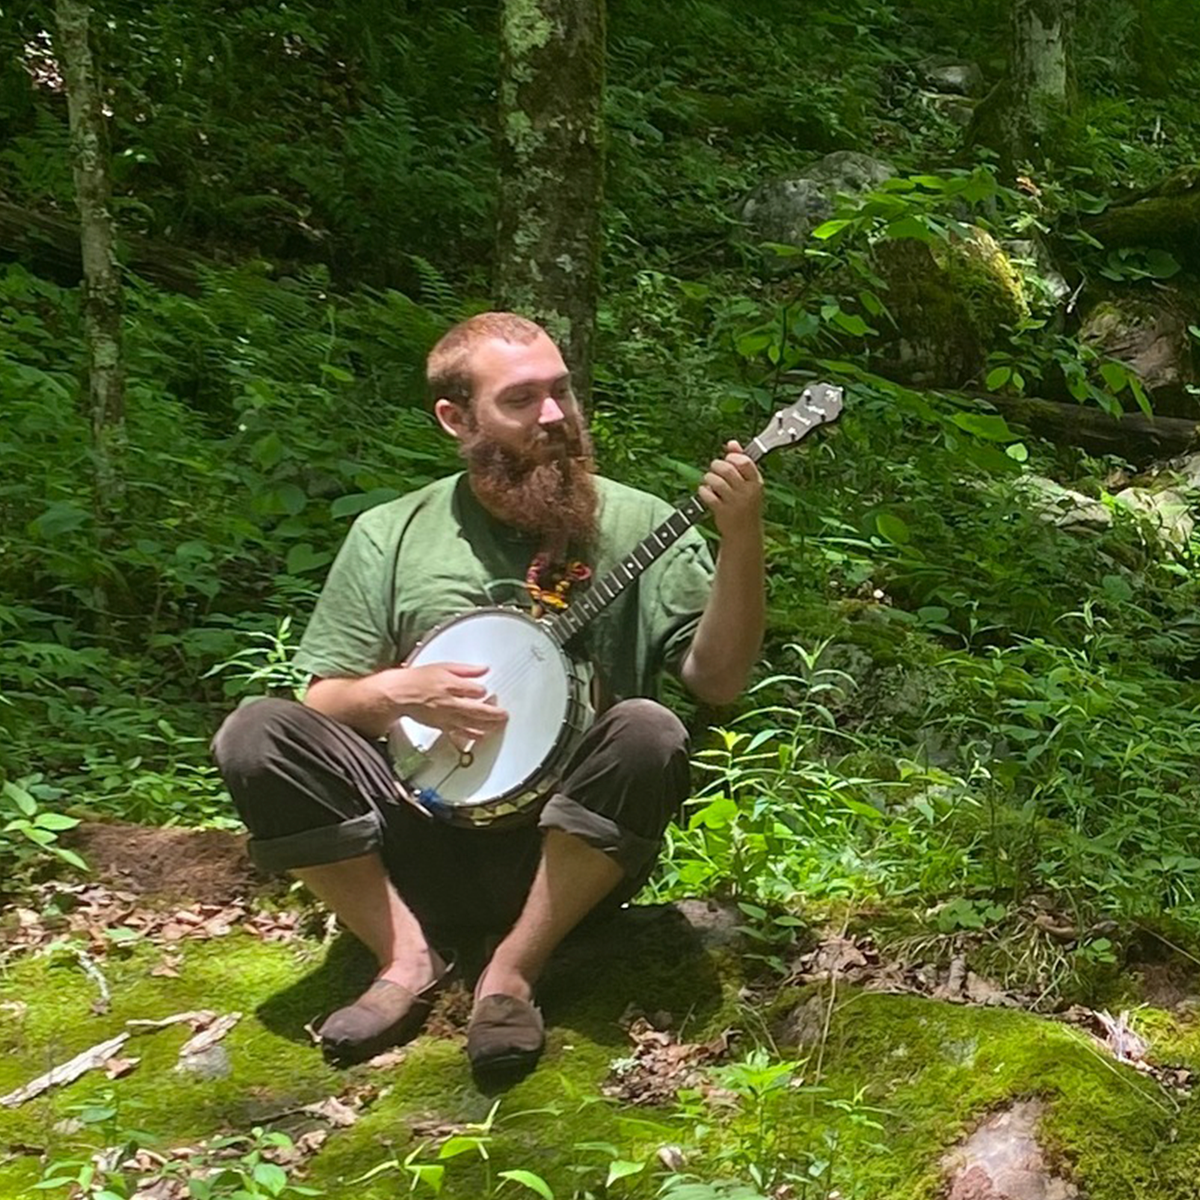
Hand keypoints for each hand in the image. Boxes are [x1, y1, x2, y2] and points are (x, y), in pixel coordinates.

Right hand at [394, 662, 508, 746]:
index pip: (476, 690)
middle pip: (478, 710)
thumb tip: (484, 669)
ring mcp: (446, 716)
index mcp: (451, 685)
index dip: (484, 691)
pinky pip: (460, 733)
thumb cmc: (419, 679)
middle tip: (504, 715)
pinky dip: (473, 736)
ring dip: (488, 726)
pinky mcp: (441, 726)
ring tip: (499, 726)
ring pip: (472, 724)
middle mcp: (450, 702)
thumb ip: (466, 670)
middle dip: (494, 713)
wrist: (400, 694)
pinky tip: (482, 737)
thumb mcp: (444, 666)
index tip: (487, 691)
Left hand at [698, 440, 762, 537]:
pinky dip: (703, 491)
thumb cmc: (746, 505)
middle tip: (714, 469)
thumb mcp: (749, 484)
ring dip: (709, 478)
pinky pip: (707, 495)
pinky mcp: (722, 511)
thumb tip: (732, 443)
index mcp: (756, 483)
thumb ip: (742, 462)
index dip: (732, 457)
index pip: (745, 462)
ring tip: (710, 482)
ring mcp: (734, 502)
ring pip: (716, 481)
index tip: (728, 459)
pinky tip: (706, 492)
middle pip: (727, 469)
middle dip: (716, 465)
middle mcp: (747, 492)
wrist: (744, 533)